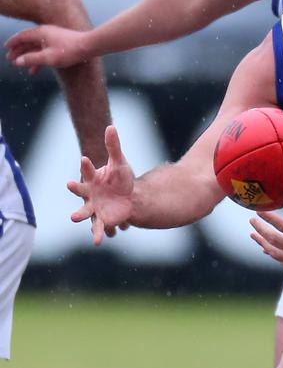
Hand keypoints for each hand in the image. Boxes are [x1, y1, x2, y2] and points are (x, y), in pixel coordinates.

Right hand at [5, 24, 89, 71]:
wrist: (89, 46)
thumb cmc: (69, 51)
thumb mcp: (48, 57)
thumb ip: (31, 59)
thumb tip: (17, 61)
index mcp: (41, 32)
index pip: (22, 36)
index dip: (13, 43)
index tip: (6, 48)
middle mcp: (46, 32)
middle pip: (28, 41)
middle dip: (19, 51)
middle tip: (11, 60)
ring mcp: (54, 37)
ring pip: (37, 47)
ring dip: (29, 56)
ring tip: (23, 67)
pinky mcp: (61, 42)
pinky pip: (46, 49)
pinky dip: (40, 58)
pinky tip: (37, 69)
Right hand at [68, 126, 134, 245]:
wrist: (129, 196)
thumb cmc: (121, 177)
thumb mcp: (119, 160)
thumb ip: (113, 145)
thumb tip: (110, 126)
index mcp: (94, 179)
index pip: (88, 170)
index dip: (86, 165)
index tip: (84, 157)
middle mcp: (91, 194)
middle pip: (81, 191)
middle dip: (75, 188)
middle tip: (69, 183)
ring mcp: (95, 207)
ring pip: (85, 212)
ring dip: (79, 214)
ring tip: (73, 217)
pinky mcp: (102, 219)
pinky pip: (99, 227)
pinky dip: (98, 234)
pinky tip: (98, 241)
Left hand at [249, 184, 282, 274]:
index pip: (282, 226)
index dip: (269, 218)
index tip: (258, 211)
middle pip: (274, 240)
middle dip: (261, 230)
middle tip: (252, 221)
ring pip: (276, 253)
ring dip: (263, 243)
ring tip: (254, 235)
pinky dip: (273, 254)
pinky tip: (266, 248)